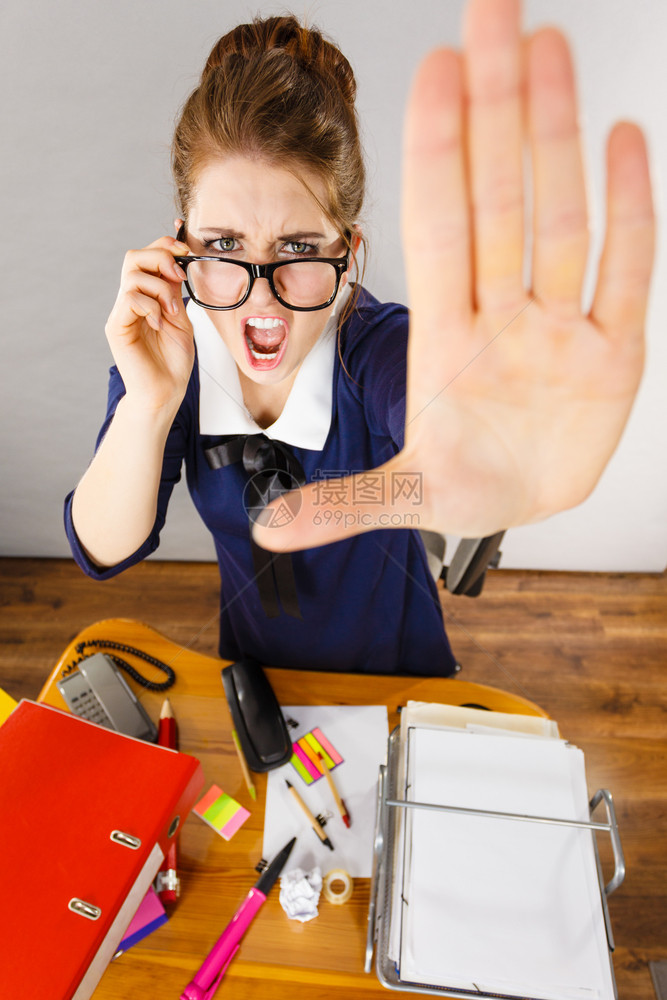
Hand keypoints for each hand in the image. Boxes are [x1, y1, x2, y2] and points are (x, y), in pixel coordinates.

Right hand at [105, 235, 194, 413]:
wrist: (165, 393)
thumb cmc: (173, 363)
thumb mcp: (181, 320)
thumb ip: (174, 293)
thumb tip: (175, 264)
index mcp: (145, 297)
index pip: (146, 257)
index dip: (165, 247)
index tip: (186, 254)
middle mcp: (129, 302)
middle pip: (134, 257)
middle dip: (161, 258)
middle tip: (179, 278)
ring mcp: (121, 314)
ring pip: (132, 274)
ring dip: (159, 288)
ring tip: (172, 312)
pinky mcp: (117, 327)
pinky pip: (130, 299)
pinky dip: (150, 306)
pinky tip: (159, 324)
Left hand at [253, 0, 653, 552]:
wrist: (524, 506)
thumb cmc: (465, 488)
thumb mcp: (405, 498)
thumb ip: (343, 504)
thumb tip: (268, 527)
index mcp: (444, 342)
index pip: (440, 229)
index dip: (438, 153)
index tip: (434, 71)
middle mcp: (501, 318)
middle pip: (499, 198)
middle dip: (495, 108)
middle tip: (493, 10)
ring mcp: (560, 328)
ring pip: (562, 218)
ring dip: (557, 136)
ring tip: (549, 48)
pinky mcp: (613, 352)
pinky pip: (625, 270)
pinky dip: (629, 210)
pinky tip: (623, 139)